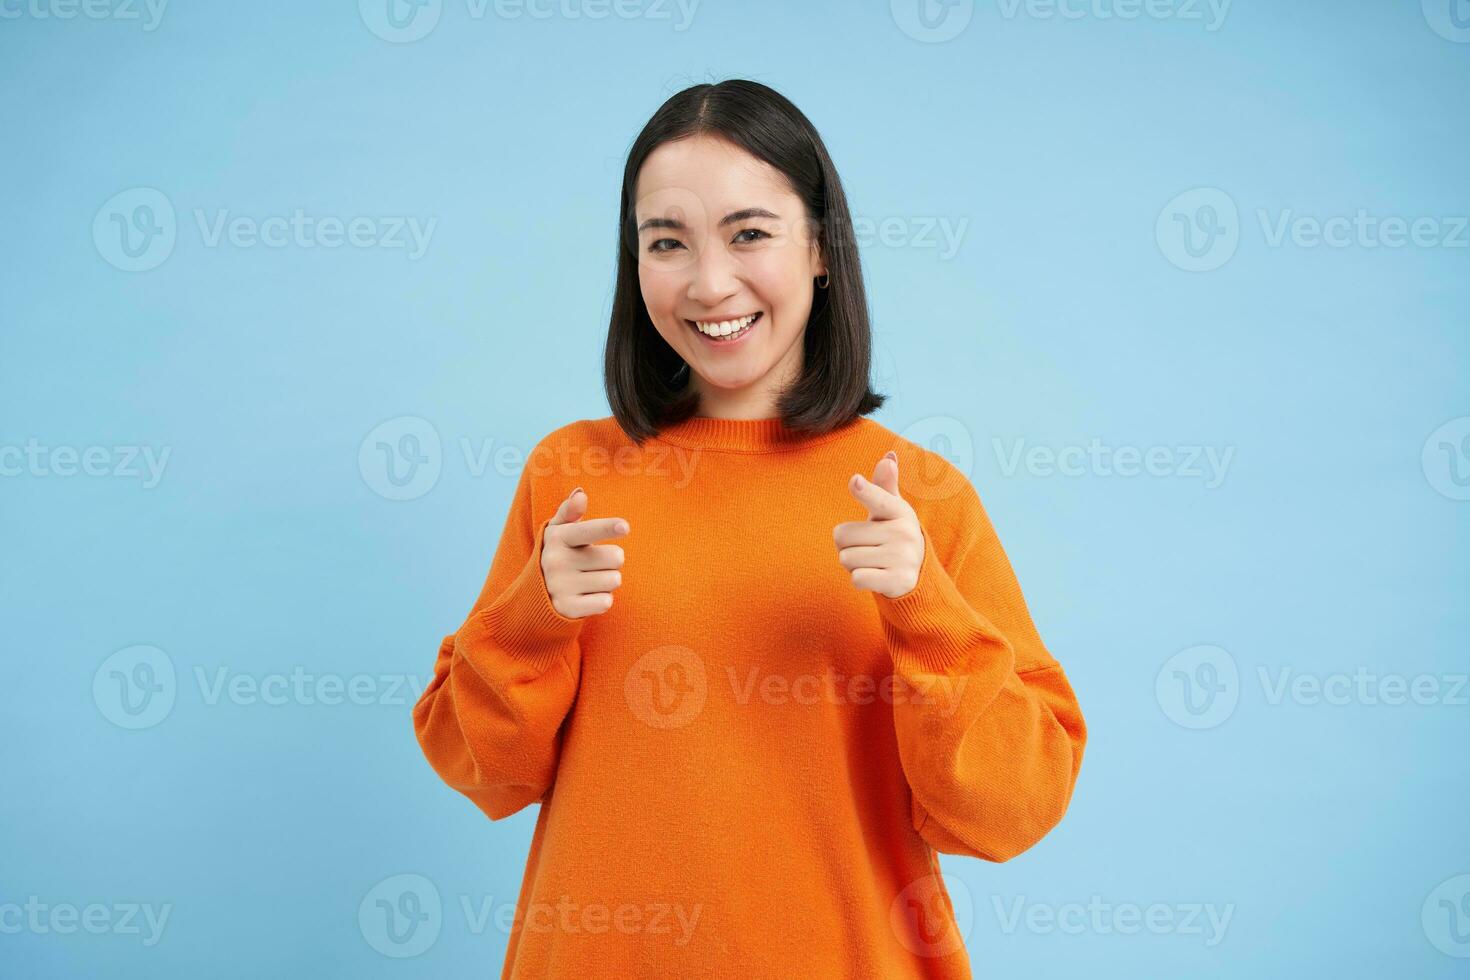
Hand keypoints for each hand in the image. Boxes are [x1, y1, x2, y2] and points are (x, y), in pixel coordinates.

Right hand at [541, 486, 629, 617]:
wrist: (536, 593)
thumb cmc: (560, 554)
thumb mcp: (560, 531)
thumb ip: (570, 511)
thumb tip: (580, 494)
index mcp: (559, 537)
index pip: (588, 530)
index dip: (607, 527)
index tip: (624, 526)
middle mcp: (557, 561)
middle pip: (615, 557)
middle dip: (611, 561)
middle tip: (592, 564)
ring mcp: (561, 586)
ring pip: (614, 580)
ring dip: (608, 581)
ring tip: (588, 580)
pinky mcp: (568, 608)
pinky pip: (606, 602)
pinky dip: (602, 600)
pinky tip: (586, 596)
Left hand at [834, 450, 924, 598]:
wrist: (917, 572)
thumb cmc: (894, 532)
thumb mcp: (891, 508)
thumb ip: (884, 485)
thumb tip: (889, 457)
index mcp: (899, 511)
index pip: (878, 499)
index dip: (865, 491)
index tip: (856, 482)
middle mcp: (903, 533)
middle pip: (842, 535)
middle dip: (847, 544)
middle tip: (868, 545)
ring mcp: (902, 558)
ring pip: (846, 558)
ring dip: (852, 563)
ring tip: (872, 560)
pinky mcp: (897, 581)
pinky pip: (856, 578)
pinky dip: (859, 578)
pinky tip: (875, 575)